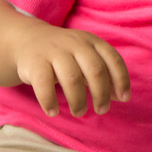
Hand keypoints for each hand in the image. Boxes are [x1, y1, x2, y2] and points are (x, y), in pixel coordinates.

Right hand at [12, 24, 130, 116]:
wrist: (28, 40)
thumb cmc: (64, 55)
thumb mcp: (85, 57)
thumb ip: (104, 74)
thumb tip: (120, 96)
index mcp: (92, 41)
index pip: (113, 59)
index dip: (121, 80)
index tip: (123, 99)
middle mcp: (75, 43)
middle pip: (95, 69)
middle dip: (101, 93)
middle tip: (101, 110)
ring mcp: (54, 51)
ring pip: (72, 77)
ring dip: (78, 100)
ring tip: (79, 112)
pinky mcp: (34, 61)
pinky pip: (43, 83)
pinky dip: (49, 101)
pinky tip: (52, 111)